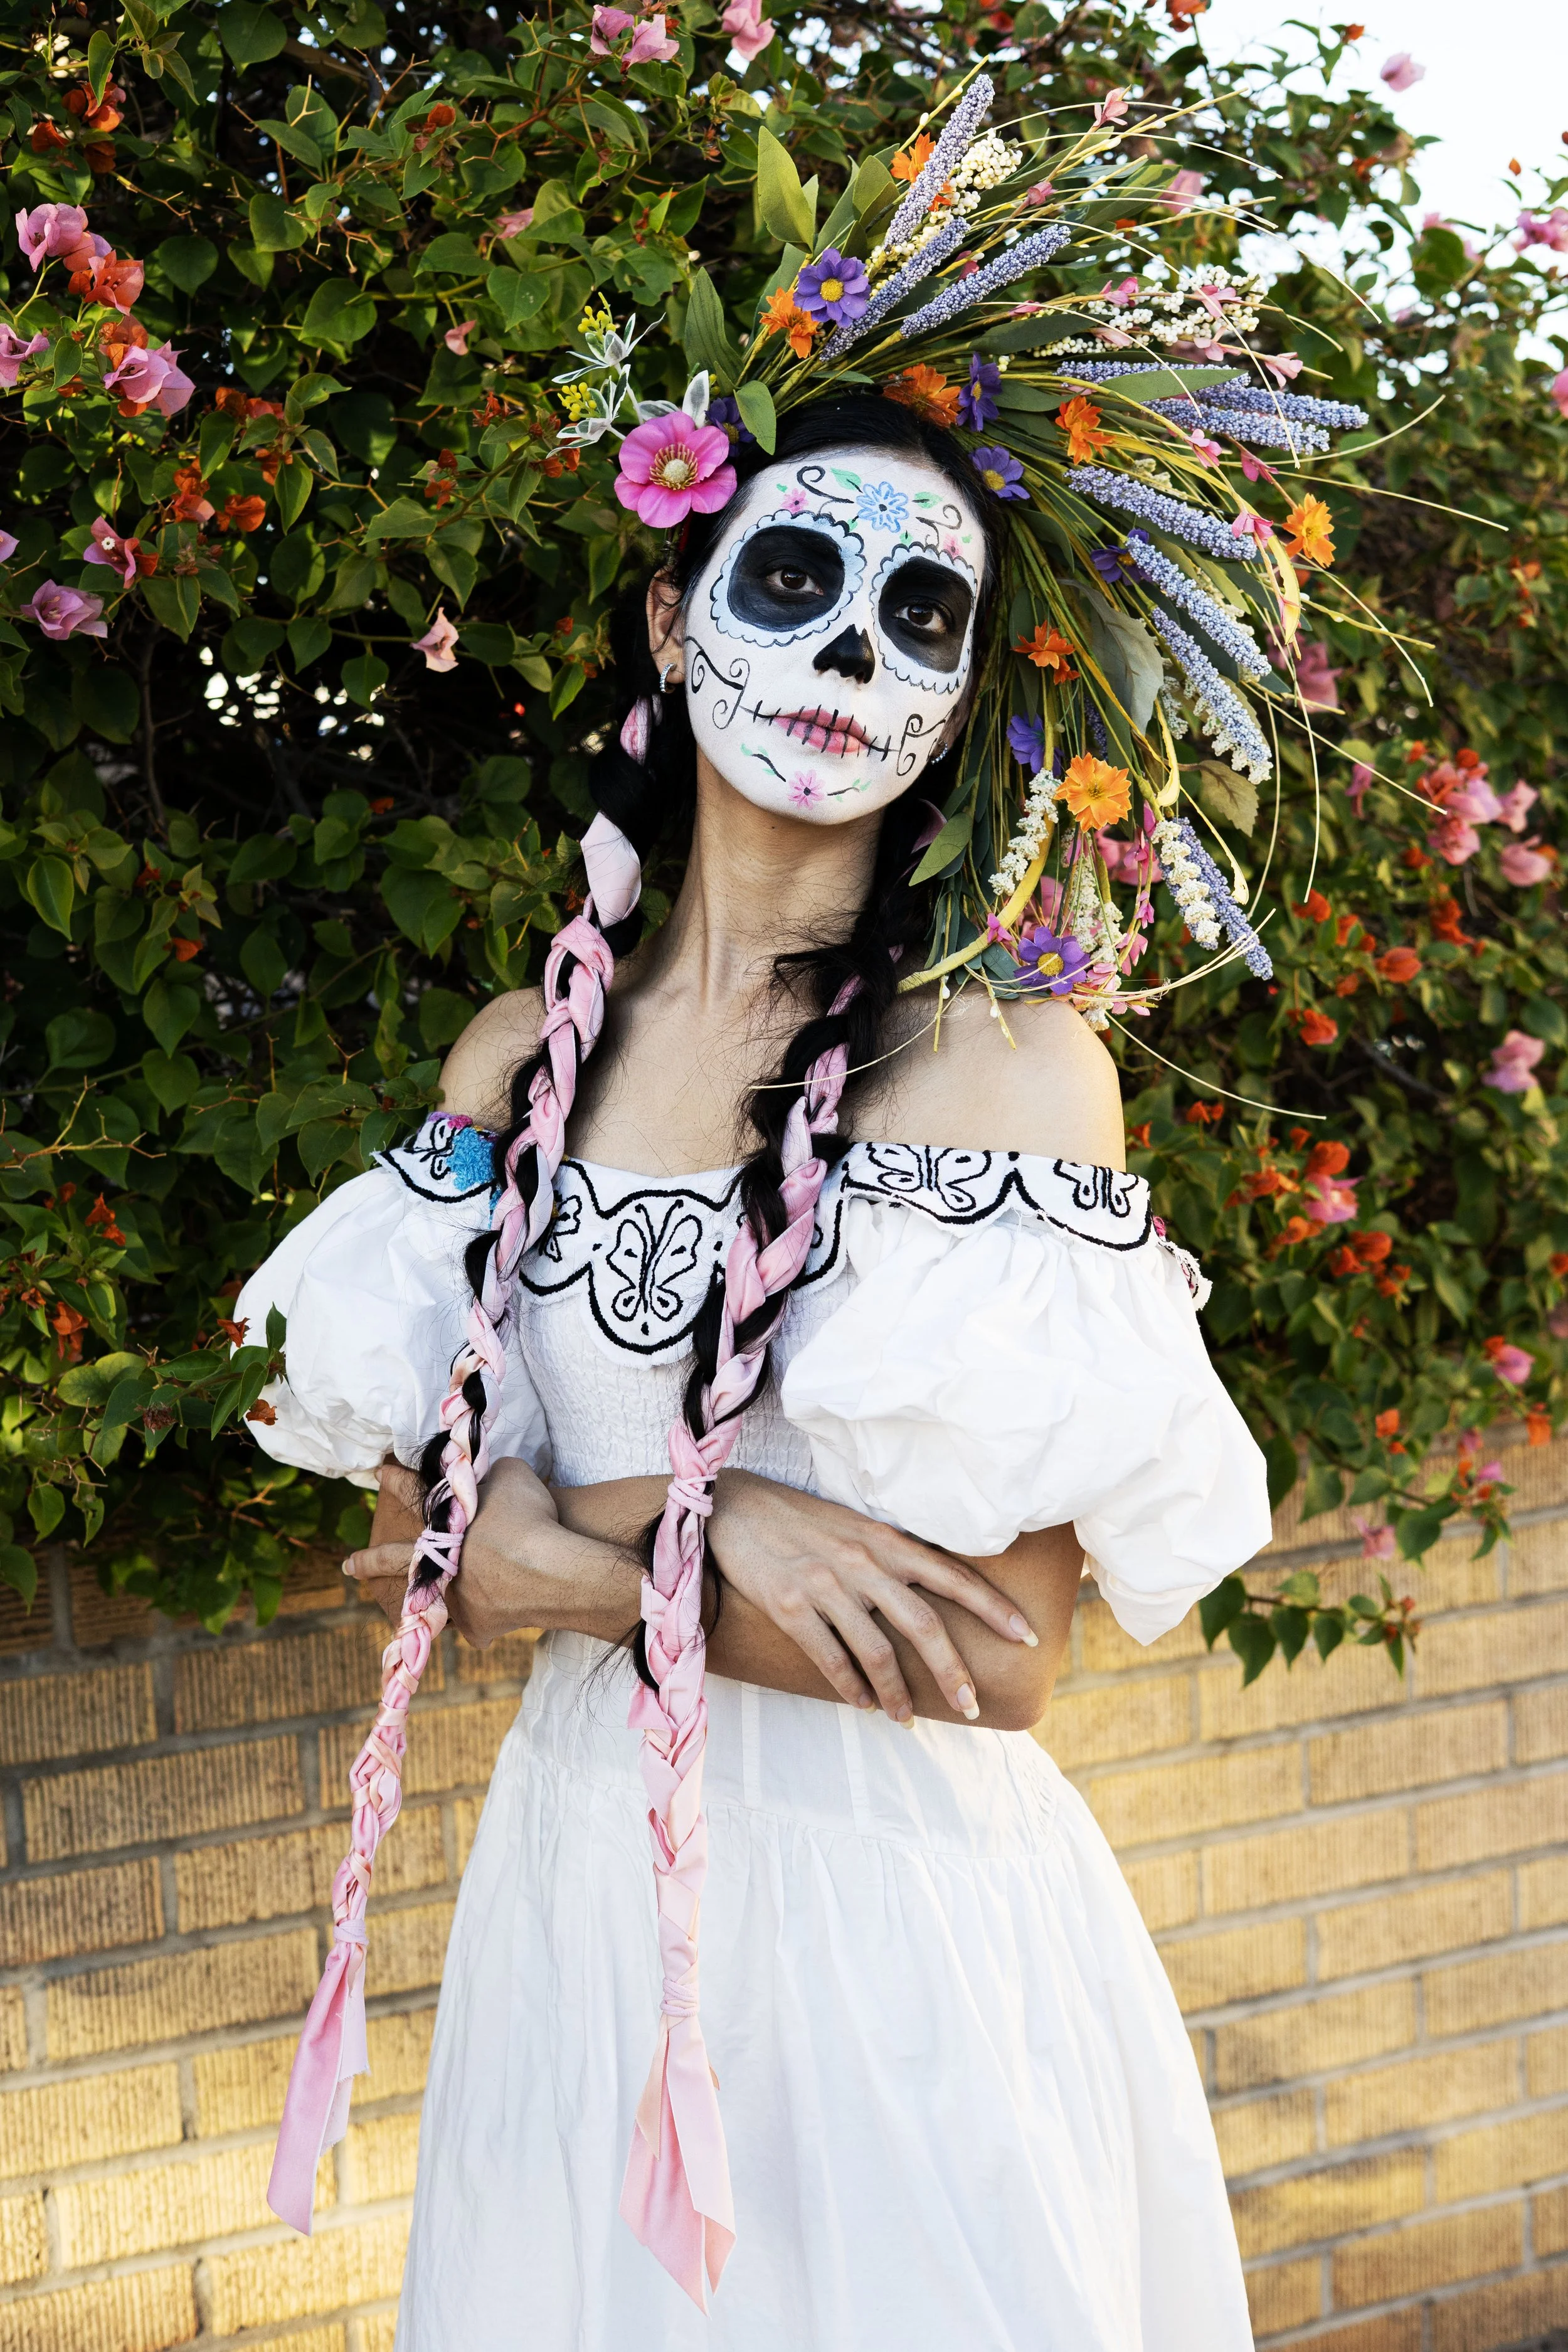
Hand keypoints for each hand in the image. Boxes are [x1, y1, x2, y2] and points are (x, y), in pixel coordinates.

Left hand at [342, 1458, 568, 1648]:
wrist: (551, 1570)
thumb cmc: (530, 1517)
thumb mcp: (510, 1475)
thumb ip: (490, 1475)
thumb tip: (487, 1480)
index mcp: (441, 1523)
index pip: (411, 1493)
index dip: (395, 1480)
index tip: (377, 1474)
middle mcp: (436, 1564)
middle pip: (393, 1560)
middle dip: (368, 1562)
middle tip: (349, 1566)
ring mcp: (452, 1600)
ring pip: (439, 1599)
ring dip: (445, 1595)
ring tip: (454, 1596)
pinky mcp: (476, 1629)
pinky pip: (481, 1623)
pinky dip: (493, 1617)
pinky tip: (509, 1609)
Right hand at [707, 1469, 1037, 1725]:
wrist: (735, 1508)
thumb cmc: (802, 1521)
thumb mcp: (857, 1527)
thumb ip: (894, 1556)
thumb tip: (936, 1593)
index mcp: (886, 1541)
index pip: (953, 1576)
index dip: (993, 1608)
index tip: (1026, 1637)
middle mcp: (862, 1562)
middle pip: (923, 1625)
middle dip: (953, 1671)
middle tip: (973, 1705)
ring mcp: (825, 1584)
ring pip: (876, 1650)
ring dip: (897, 1693)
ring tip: (906, 1720)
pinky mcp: (789, 1605)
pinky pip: (829, 1657)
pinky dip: (850, 1687)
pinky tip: (863, 1703)